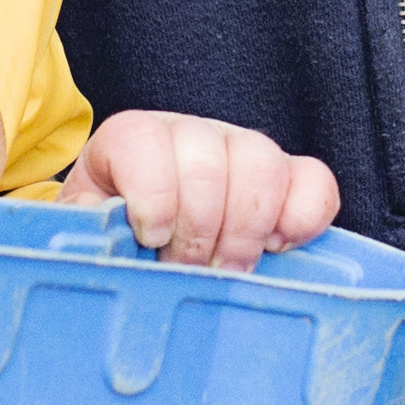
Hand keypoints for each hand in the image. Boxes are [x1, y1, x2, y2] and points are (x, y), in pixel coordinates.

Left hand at [70, 109, 339, 266]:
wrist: (147, 244)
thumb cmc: (117, 243)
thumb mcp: (91, 238)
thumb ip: (91, 237)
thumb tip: (100, 244)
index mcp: (131, 140)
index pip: (144, 139)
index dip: (152, 193)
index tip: (151, 238)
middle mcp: (190, 135)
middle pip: (207, 159)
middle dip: (200, 228)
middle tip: (191, 270)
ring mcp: (242, 150)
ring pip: (262, 162)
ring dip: (246, 229)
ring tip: (228, 269)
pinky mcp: (287, 176)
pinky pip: (314, 180)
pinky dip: (303, 217)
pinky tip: (277, 247)